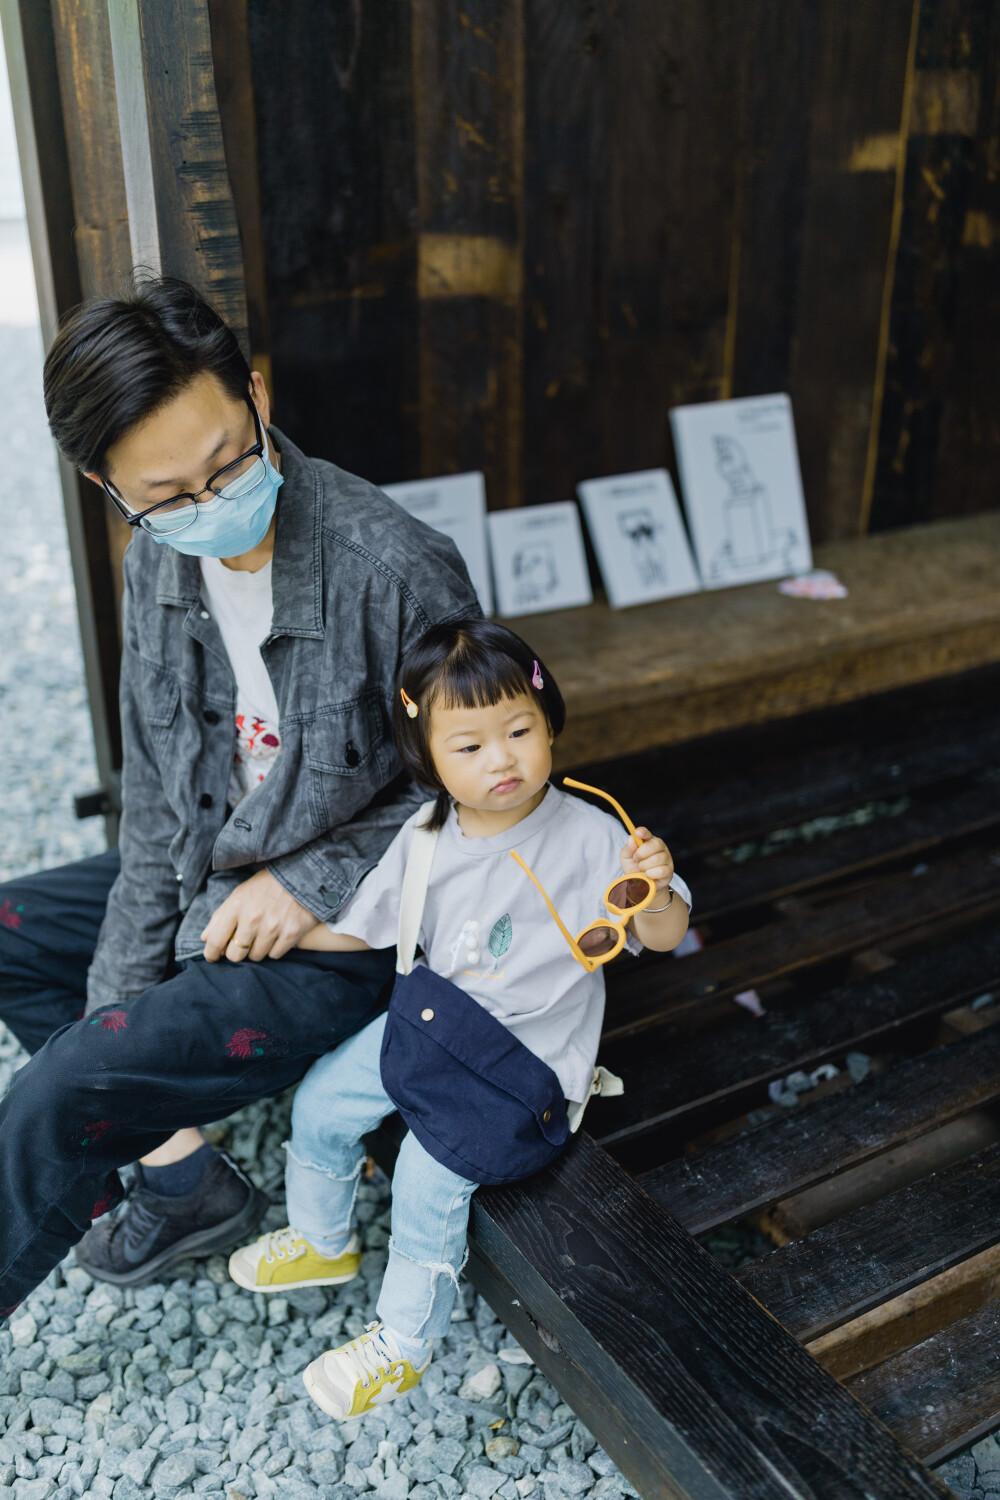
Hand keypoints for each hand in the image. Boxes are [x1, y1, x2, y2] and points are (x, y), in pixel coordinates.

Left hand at [200, 869, 318, 962]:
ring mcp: (273, 926)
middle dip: (236, 952)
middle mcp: (253, 918)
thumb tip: (205, 938)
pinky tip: (277, 934)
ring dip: (257, 949)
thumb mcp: (240, 894)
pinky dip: (274, 948)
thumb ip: (220, 916)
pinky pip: (275, 955)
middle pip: (235, 955)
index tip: (213, 956)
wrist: (302, 875)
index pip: (216, 940)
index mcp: (236, 906)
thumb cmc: (267, 885)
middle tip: (243, 944)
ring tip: (263, 934)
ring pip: (256, 956)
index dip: (212, 953)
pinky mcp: (292, 933)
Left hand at [620, 828, 673, 894]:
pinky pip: (660, 870)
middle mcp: (660, 847)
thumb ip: (628, 848)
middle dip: (642, 852)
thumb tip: (632, 840)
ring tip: (642, 869)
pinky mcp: (669, 871)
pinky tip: (647, 875)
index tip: (637, 833)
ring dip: (644, 865)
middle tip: (636, 859)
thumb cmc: (634, 868)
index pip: (647, 833)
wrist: (640, 885)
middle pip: (656, 844)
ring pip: (657, 858)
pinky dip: (650, 874)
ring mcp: (667, 859)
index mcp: (649, 841)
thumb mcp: (626, 857)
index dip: (643, 832)